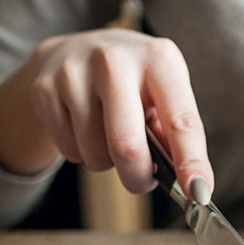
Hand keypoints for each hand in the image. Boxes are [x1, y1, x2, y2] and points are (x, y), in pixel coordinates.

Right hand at [0, 28, 211, 196]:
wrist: (76, 51)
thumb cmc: (134, 82)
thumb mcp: (164, 93)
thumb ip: (176, 134)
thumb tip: (190, 183)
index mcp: (158, 59)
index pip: (181, 120)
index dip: (192, 161)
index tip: (199, 193)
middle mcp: (115, 59)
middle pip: (126, 146)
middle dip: (138, 177)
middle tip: (141, 180)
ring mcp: (74, 72)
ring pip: (95, 155)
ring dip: (107, 163)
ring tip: (109, 137)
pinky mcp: (44, 89)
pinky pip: (69, 151)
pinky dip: (82, 153)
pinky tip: (84, 128)